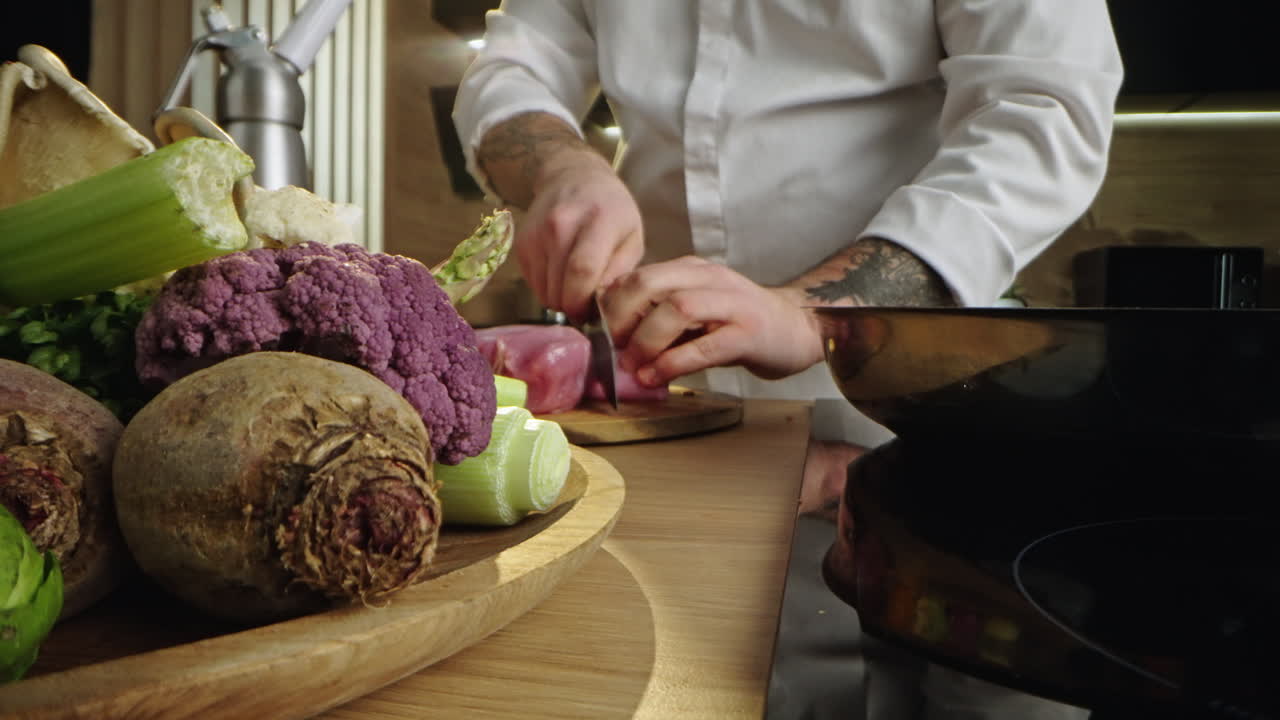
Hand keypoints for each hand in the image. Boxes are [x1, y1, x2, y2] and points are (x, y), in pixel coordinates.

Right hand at [518, 149, 643, 320]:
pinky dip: (547, 289)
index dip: (584, 301)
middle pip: (560, 286)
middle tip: (586, 307)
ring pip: (544, 290)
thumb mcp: (632, 237)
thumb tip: (604, 305)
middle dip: (573, 307)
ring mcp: (537, 233)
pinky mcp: (521, 244)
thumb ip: (621, 272)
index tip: (591, 314)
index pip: (582, 270)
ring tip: (575, 286)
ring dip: (560, 299)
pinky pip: (533, 284)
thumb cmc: (611, 211)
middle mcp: (561, 224)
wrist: (572, 177)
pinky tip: (561, 274)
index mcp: (598, 220)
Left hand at [603, 255, 825, 386]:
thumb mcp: (696, 310)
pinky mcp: (749, 334)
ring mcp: (732, 304)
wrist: (800, 327)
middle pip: (651, 283)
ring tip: (631, 366)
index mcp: (692, 270)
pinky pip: (705, 346)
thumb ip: (661, 315)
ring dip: (645, 340)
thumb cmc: (740, 324)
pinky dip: (674, 362)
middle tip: (609, 348)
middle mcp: (710, 279)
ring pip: (677, 309)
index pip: (639, 274)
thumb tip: (613, 334)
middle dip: (621, 316)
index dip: (610, 303)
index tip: (595, 332)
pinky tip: (656, 377)